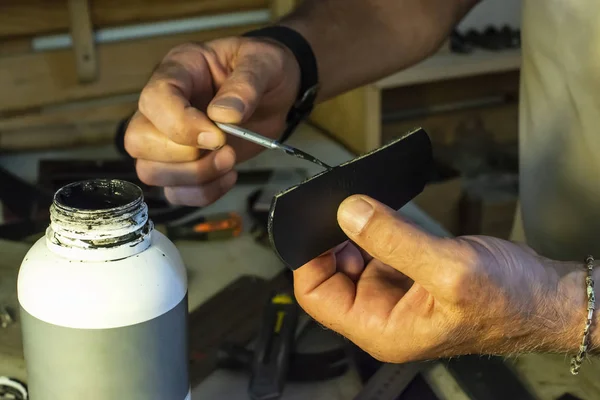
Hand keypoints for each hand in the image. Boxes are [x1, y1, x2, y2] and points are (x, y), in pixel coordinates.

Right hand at [124, 37, 299, 205]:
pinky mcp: (186, 165)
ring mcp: (169, 139)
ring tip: (229, 161)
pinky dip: (203, 193)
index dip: (180, 124)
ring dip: (193, 177)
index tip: (219, 136)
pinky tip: (228, 175)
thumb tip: (224, 115)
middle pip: (139, 140)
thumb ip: (246, 83)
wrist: (276, 93)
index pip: (154, 99)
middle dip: (184, 155)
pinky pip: (176, 192)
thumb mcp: (263, 62)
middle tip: (226, 148)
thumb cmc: (264, 70)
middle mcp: (164, 106)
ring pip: (150, 171)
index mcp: (179, 71)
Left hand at [294, 195, 583, 362]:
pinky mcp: (410, 272)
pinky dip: (377, 227)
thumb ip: (394, 240)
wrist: (548, 296)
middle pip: (331, 273)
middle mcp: (381, 313)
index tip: (312, 222)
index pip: (317, 296)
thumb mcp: (449, 270)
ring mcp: (395, 291)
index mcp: (381, 327)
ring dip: (356, 229)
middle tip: (340, 204)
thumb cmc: (509, 301)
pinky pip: (379, 247)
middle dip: (332, 239)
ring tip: (366, 205)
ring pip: (354, 256)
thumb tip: (348, 212)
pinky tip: (385, 212)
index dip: (309, 259)